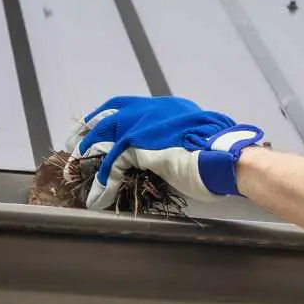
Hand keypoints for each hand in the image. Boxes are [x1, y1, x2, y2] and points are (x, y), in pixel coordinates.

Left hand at [67, 95, 266, 210]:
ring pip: (103, 138)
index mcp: (165, 108)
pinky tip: (99, 196)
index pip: (126, 107)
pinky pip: (112, 164)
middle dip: (86, 131)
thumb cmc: (221, 153)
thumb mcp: (193, 140)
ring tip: (76, 172)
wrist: (230, 158)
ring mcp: (145, 126)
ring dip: (87, 157)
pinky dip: (103, 182)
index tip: (95, 129)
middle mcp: (152, 111)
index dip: (106, 118)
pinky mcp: (140, 145)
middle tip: (74, 146)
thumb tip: (165, 153)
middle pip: (107, 116)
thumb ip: (174, 141)